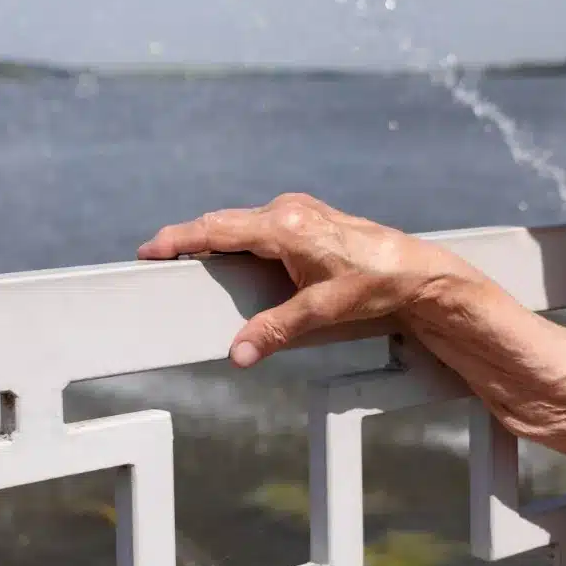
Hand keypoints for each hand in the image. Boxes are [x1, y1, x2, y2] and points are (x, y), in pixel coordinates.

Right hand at [138, 194, 465, 365]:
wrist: (416, 272)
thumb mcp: (322, 312)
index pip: (219, 229)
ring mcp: (300, 211)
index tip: (149, 249)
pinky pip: (261, 224)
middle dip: (190, 238)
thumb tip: (239, 354)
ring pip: (243, 221)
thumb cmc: (375, 285)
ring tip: (187, 256)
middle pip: (225, 222)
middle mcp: (290, 211)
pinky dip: (239, 236)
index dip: (180, 239)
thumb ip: (275, 331)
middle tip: (158, 257)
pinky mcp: (309, 218)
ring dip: (215, 236)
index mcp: (287, 226)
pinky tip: (231, 252)